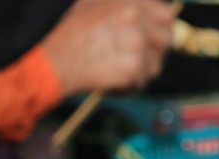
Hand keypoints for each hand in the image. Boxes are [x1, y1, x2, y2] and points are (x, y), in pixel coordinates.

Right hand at [42, 0, 173, 94]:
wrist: (53, 61)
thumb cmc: (66, 35)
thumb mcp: (91, 4)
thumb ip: (119, 6)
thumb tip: (139, 14)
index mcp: (130, 1)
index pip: (165, 15)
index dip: (159, 33)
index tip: (150, 45)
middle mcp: (136, 18)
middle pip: (165, 41)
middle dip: (153, 55)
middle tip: (135, 66)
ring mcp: (136, 43)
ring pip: (154, 66)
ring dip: (139, 75)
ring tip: (116, 75)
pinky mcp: (132, 68)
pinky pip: (140, 84)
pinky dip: (126, 90)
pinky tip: (109, 85)